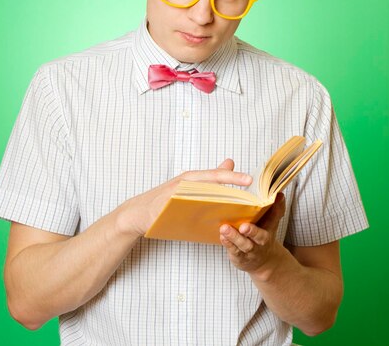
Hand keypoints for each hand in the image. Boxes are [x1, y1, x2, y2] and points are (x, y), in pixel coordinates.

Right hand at [119, 159, 251, 236]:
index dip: (232, 177)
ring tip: (236, 205)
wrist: (138, 213)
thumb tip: (230, 163)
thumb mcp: (188, 185)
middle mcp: (183, 183)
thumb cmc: (165, 199)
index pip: (214, 175)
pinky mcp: (165, 208)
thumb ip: (210, 177)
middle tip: (248, 182)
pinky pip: (184, 212)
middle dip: (228, 181)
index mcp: (190, 178)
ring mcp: (173, 195)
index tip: (250, 179)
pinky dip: (197, 215)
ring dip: (216, 199)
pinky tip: (211, 225)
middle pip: (208, 181)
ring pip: (198, 195)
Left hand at [219, 193, 285, 275]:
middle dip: (252, 232)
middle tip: (244, 226)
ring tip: (224, 228)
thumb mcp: (271, 223)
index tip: (270, 203)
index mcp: (268, 231)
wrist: (264, 262)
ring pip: (243, 245)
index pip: (272, 221)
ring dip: (234, 237)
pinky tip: (222, 236)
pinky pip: (234, 251)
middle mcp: (260, 242)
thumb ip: (275, 209)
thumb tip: (280, 194)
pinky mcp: (239, 257)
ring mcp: (249, 251)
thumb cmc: (264, 236)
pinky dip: (228, 244)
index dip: (273, 213)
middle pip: (258, 237)